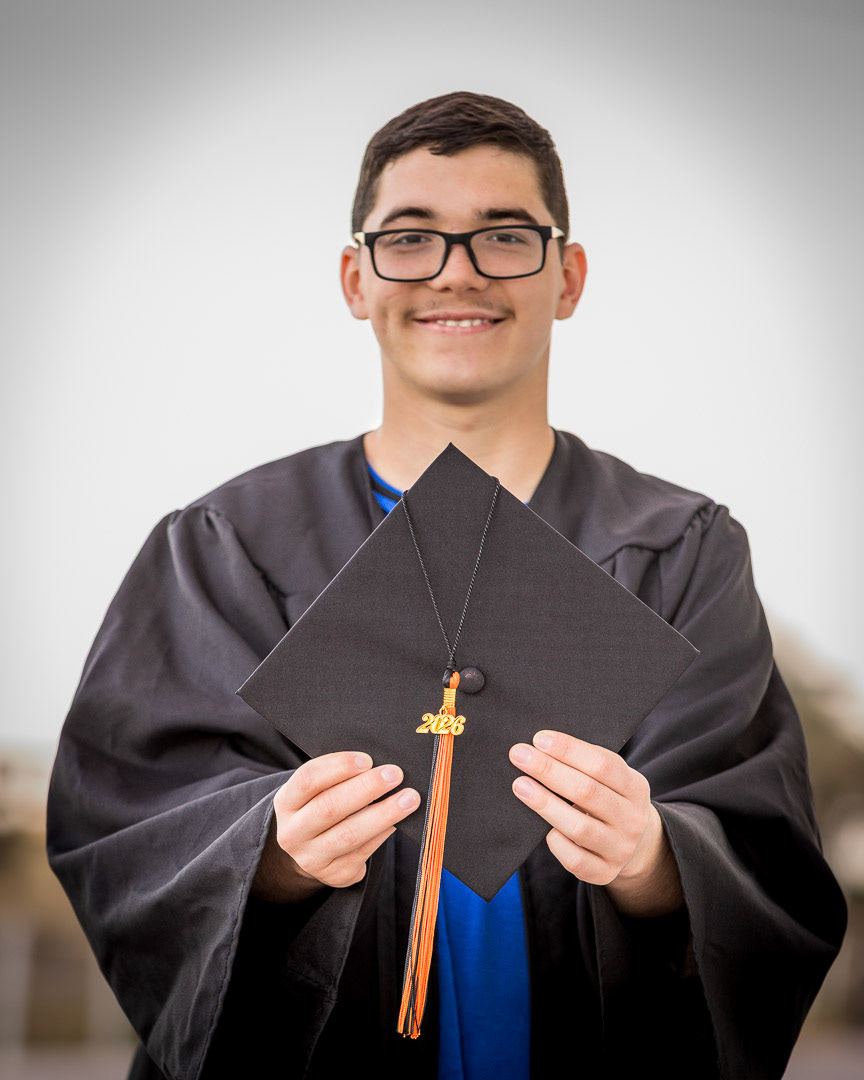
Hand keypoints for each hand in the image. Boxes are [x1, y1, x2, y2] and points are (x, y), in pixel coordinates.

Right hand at [252, 751, 419, 901]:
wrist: (312, 849)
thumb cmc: (322, 805)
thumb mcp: (318, 790)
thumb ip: (340, 777)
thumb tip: (379, 765)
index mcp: (286, 803)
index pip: (308, 780)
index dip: (338, 767)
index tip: (367, 759)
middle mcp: (293, 833)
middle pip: (329, 808)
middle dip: (366, 788)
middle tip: (395, 774)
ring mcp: (312, 858)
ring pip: (350, 834)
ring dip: (384, 814)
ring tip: (409, 798)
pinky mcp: (335, 875)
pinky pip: (364, 852)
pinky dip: (384, 833)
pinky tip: (399, 820)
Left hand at [509, 730, 682, 915]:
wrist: (634, 844)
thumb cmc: (609, 799)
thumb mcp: (611, 779)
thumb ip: (585, 764)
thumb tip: (541, 746)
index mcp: (636, 788)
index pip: (603, 764)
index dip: (569, 750)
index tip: (539, 739)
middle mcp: (632, 819)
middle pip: (588, 792)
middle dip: (549, 771)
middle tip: (519, 756)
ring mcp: (620, 848)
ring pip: (579, 827)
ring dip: (545, 803)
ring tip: (520, 785)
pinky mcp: (604, 873)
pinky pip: (575, 859)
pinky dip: (557, 842)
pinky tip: (543, 830)